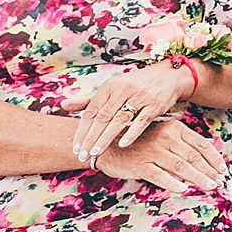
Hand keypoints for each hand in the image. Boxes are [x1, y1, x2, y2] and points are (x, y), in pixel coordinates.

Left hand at [64, 65, 194, 160]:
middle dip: (91, 138)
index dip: (82, 130)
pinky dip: (132, 132)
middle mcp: (124, 89)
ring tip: (96, 152)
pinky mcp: (155, 104)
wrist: (168, 76)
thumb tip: (63, 105)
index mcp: (110, 87)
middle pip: (103, 117)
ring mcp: (141, 96)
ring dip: (106, 137)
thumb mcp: (112, 89)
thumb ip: (89, 100)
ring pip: (119, 120)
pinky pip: (142, 120)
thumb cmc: (135, 86)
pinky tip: (122, 144)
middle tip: (82, 155)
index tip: (75, 148)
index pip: (91, 111)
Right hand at [94, 117, 226, 191]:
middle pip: (194, 156)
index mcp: (175, 128)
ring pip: (181, 166)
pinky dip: (173, 183)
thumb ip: (181, 144)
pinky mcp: (140, 164)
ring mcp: (153, 151)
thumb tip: (204, 160)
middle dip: (210, 171)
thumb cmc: (139, 142)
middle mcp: (166, 138)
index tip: (223, 169)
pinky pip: (159, 175)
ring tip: (210, 187)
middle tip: (221, 182)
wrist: (106, 144)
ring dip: (198, 178)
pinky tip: (184, 189)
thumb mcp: (163, 136)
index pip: (201, 144)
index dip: (214, 158)